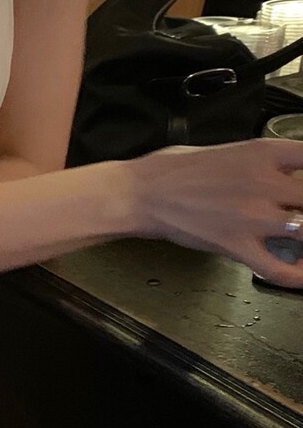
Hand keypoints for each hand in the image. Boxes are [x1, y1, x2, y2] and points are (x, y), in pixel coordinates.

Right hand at [129, 138, 302, 285]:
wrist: (141, 193)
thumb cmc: (173, 171)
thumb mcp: (227, 150)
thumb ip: (261, 163)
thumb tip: (282, 173)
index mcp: (263, 153)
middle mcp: (265, 183)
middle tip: (298, 214)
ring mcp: (252, 217)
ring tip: (298, 242)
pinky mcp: (235, 245)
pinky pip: (277, 269)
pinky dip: (296, 276)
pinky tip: (300, 274)